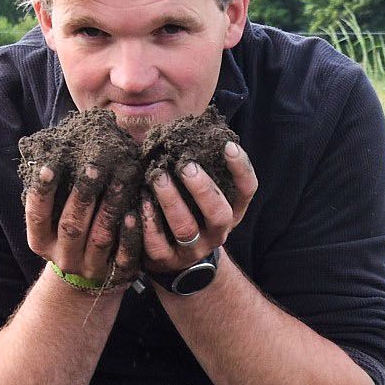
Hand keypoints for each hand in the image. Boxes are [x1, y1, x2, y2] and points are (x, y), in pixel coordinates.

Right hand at [24, 153, 142, 292]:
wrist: (85, 280)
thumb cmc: (69, 234)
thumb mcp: (54, 220)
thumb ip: (56, 195)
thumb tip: (55, 150)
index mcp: (41, 242)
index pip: (37, 216)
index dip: (42, 192)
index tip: (48, 165)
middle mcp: (63, 257)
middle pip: (71, 226)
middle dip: (83, 195)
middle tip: (94, 165)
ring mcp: (89, 268)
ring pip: (99, 238)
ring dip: (109, 207)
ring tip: (120, 179)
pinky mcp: (115, 274)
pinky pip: (124, 255)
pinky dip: (129, 234)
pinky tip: (133, 213)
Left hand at [141, 140, 257, 276]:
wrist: (176, 259)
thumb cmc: (188, 209)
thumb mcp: (201, 191)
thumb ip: (198, 165)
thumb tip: (185, 124)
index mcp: (231, 210)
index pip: (247, 190)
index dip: (241, 169)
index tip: (228, 146)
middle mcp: (218, 231)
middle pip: (218, 213)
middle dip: (202, 188)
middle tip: (185, 165)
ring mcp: (194, 248)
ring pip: (186, 228)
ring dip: (171, 201)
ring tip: (156, 177)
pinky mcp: (168, 260)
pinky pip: (157, 246)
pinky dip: (147, 224)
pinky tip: (136, 205)